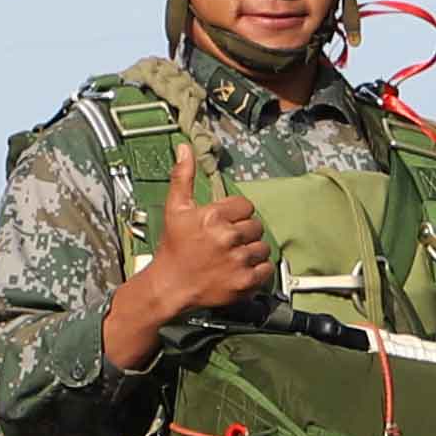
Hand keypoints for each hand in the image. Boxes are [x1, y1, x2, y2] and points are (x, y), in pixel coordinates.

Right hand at [99, 136, 275, 365]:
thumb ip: (183, 176)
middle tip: (228, 241)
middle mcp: (228, 237)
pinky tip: (241, 268)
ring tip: (233, 256)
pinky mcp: (244, 281)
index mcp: (214, 217)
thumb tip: (185, 148)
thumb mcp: (175, 208)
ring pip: (262, 247)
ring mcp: (238, 260)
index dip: (237, 214)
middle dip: (244, 232)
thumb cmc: (173, 249)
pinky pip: (266, 269)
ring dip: (252, 251)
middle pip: (256, 226)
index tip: (225, 223)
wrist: (169, 286)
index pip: (246, 206)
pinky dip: (258, 270)